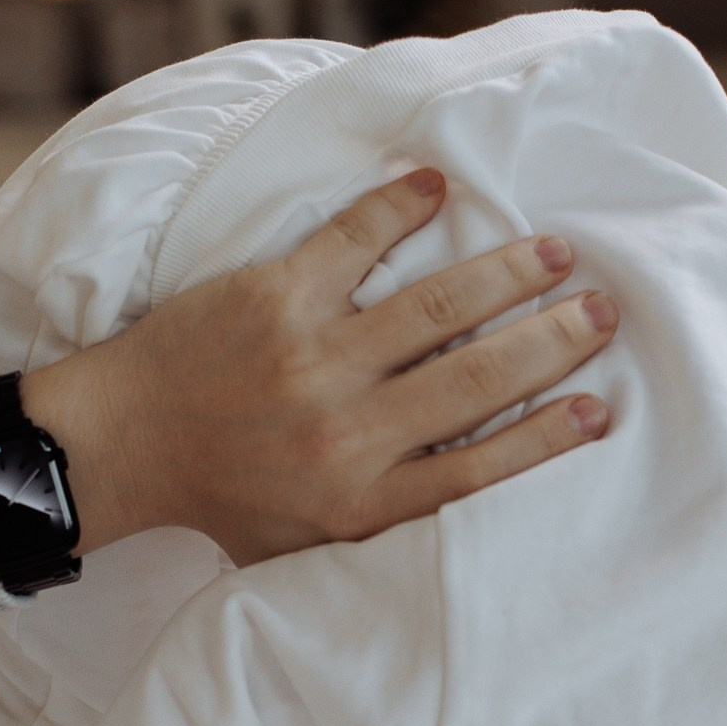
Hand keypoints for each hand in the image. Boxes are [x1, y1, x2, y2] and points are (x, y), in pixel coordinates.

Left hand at [18, 168, 617, 564]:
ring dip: (503, 273)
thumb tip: (477, 497)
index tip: (601, 407)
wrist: (122, 446)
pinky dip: (397, 208)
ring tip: (553, 250)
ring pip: (433, 308)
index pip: (479, 467)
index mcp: (361, 499)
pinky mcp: (272, 299)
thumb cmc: (226, 496)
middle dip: (551, 339)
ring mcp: (310, 359)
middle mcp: (344, 432)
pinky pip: (351, 241)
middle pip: (476, 380)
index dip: (547, 436)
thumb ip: (388, 519)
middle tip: (604, 307)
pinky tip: (438, 185)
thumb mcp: (309, 540)